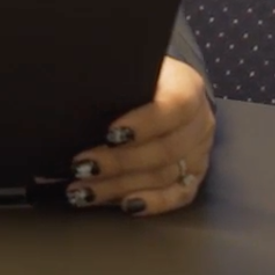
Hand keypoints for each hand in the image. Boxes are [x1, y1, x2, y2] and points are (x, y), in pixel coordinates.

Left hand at [65, 56, 214, 216]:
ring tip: (83, 190)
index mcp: (187, 87)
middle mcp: (200, 122)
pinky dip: (152, 203)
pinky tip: (124, 206)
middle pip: (165, 149)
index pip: (173, 107)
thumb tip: (74, 89)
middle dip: (118, 162)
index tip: (109, 133)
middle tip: (80, 166)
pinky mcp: (194, 175)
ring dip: (121, 186)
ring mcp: (200, 151)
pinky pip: (178, 195)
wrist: (163, 87)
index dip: (143, 123)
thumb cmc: (135, 77)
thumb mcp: (127, 68)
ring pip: (165, 175)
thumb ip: (114, 80)